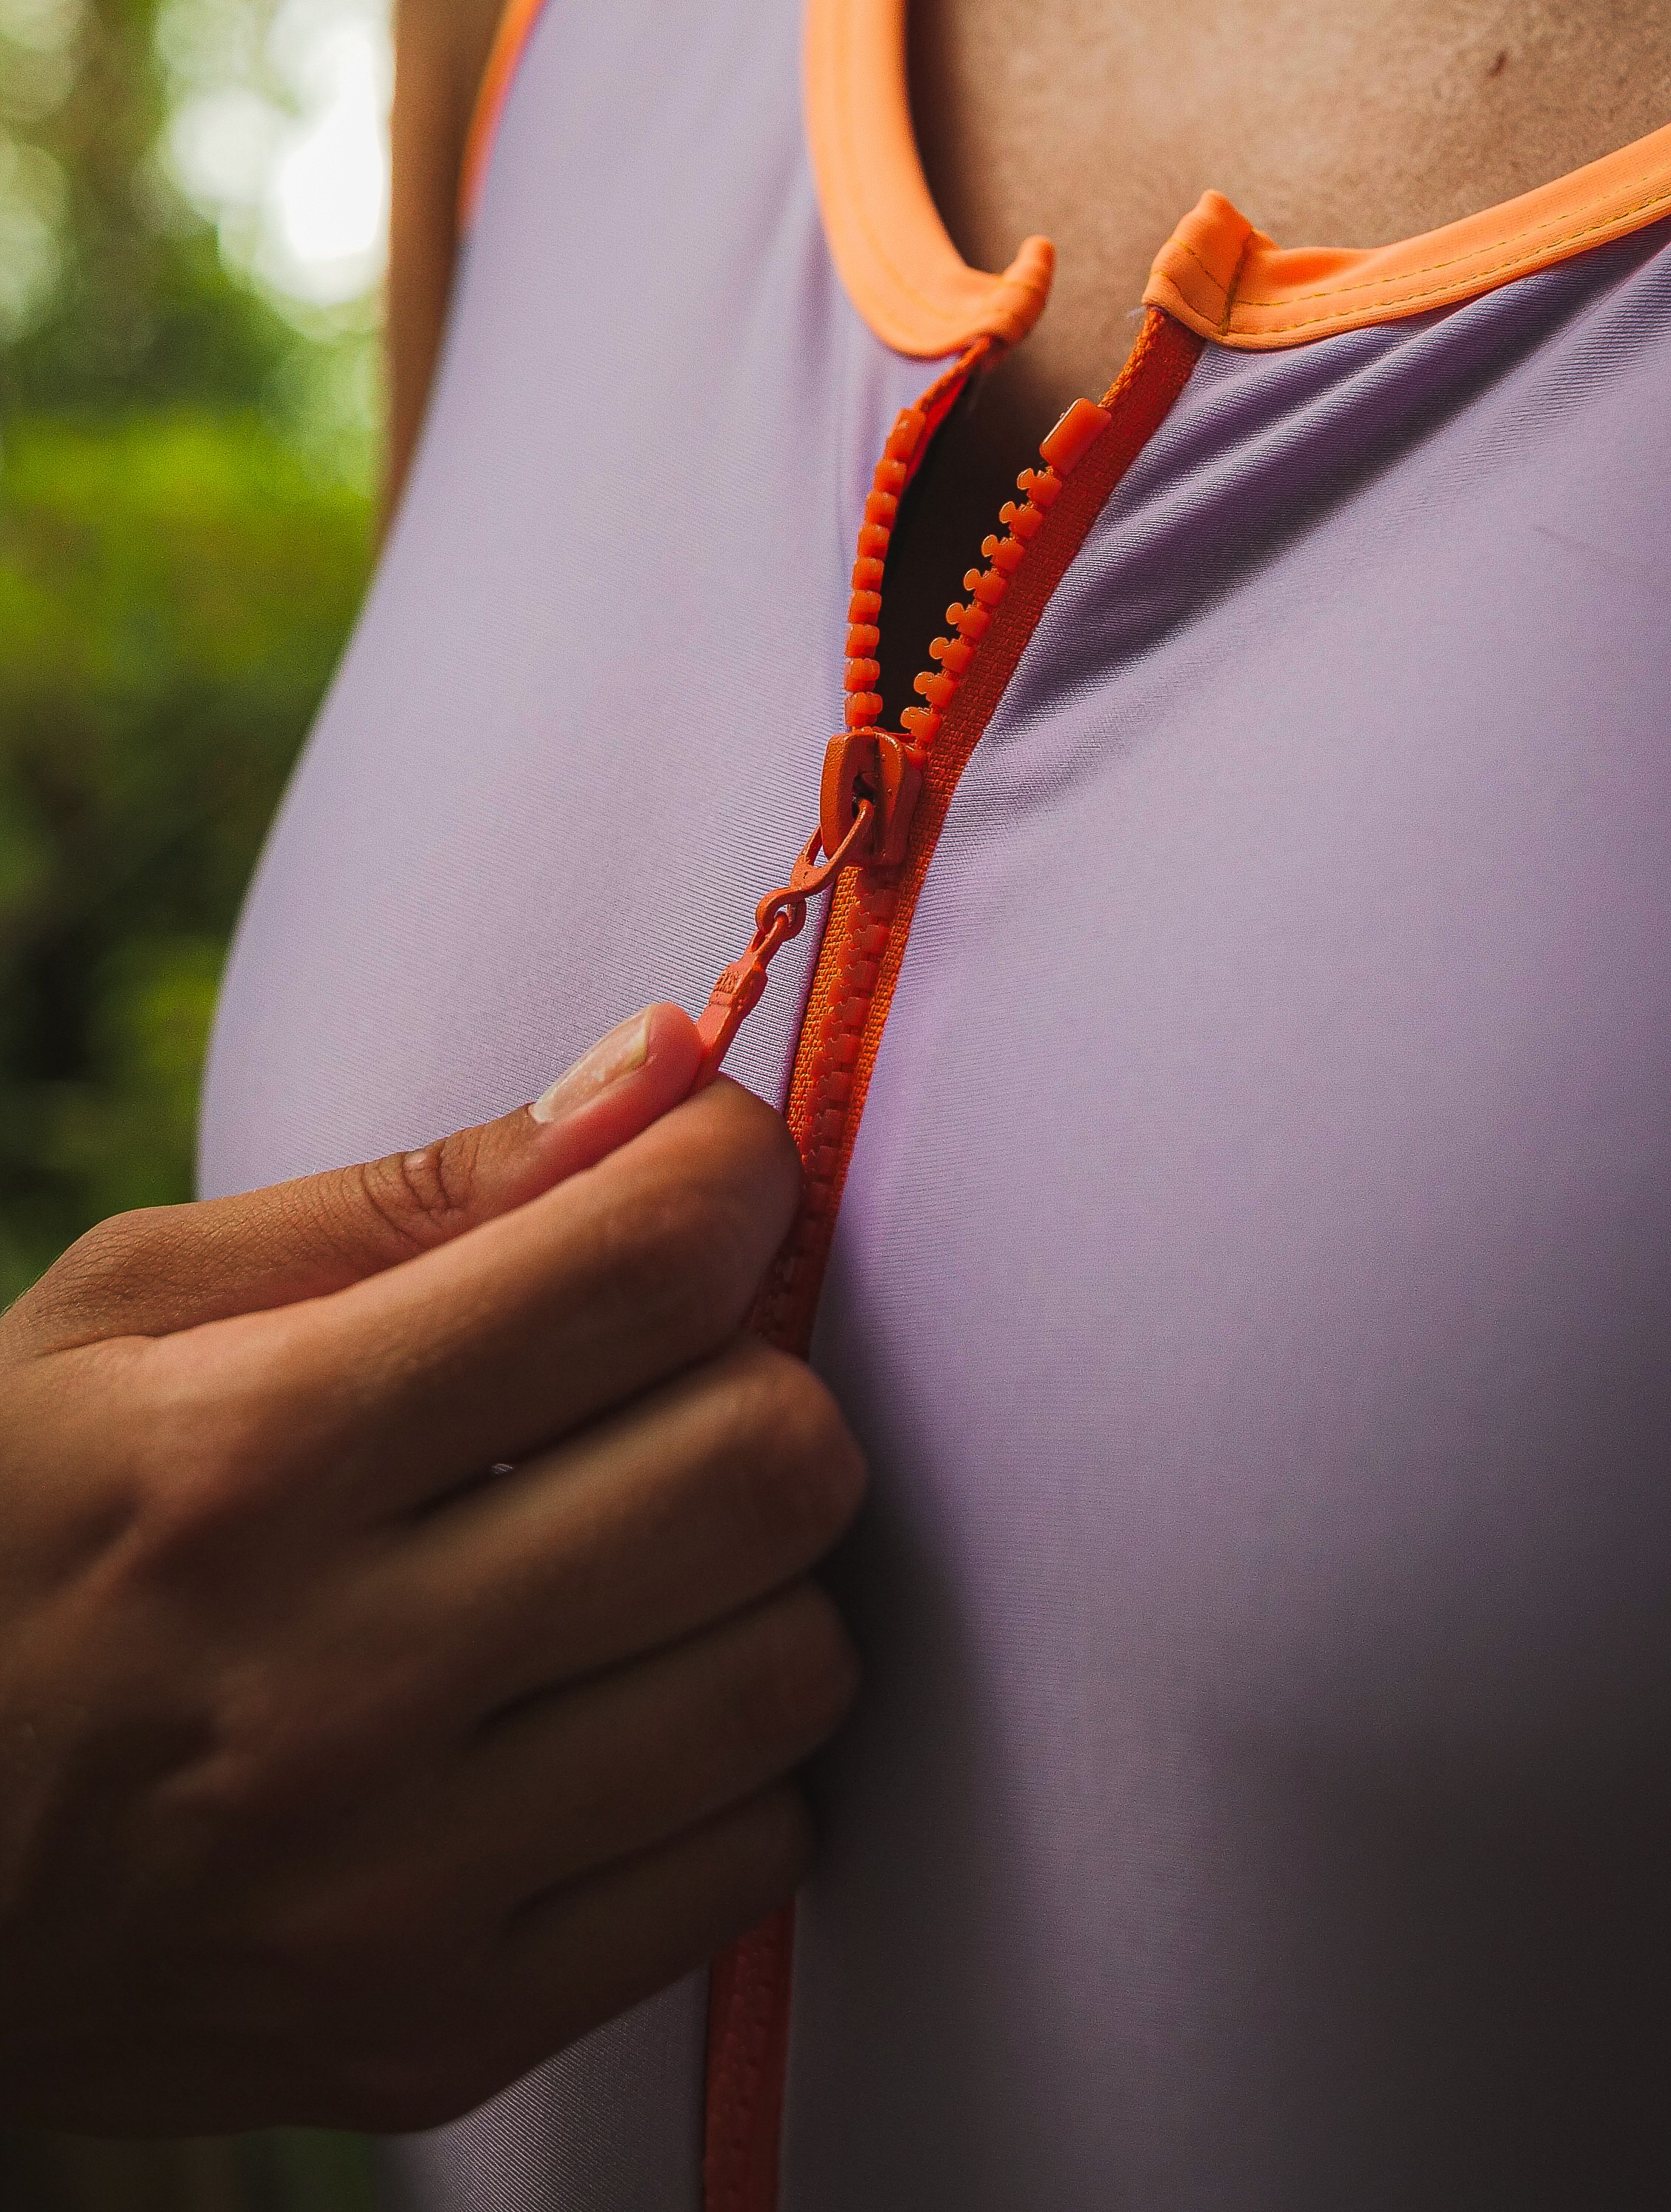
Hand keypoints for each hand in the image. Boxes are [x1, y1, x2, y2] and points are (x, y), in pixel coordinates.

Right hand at [0, 1008, 862, 2133]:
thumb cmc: (6, 1532)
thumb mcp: (129, 1310)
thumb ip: (419, 1190)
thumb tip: (665, 1068)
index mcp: (246, 1460)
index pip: (640, 1271)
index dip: (730, 1180)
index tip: (708, 1177)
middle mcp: (330, 1685)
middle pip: (765, 1464)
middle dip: (760, 1372)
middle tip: (669, 1375)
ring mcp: (391, 1889)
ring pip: (793, 1667)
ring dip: (755, 1573)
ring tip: (630, 1546)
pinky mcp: (439, 2036)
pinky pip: (752, 1859)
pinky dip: (725, 1758)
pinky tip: (603, 1707)